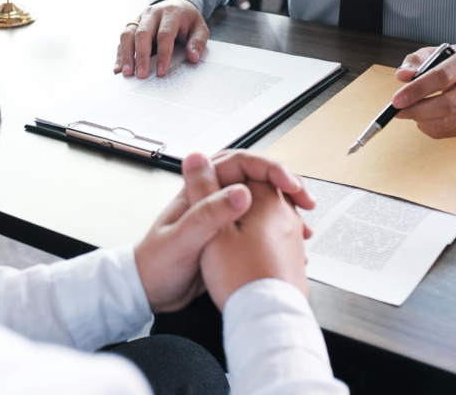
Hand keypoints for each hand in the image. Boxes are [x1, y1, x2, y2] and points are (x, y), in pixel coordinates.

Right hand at [114, 0, 208, 78]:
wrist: (176, 3)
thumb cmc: (187, 20)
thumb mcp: (200, 28)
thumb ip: (198, 42)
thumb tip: (193, 57)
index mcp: (171, 13)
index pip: (165, 34)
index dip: (163, 54)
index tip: (161, 71)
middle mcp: (152, 13)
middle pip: (142, 33)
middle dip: (140, 56)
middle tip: (141, 75)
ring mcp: (139, 18)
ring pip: (127, 34)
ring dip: (126, 55)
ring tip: (126, 73)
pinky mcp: (131, 25)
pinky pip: (122, 40)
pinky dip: (120, 55)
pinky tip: (119, 69)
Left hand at [135, 151, 312, 312]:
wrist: (150, 291)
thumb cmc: (156, 264)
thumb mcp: (183, 240)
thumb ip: (207, 215)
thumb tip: (240, 191)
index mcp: (199, 189)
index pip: (241, 162)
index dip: (270, 169)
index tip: (290, 185)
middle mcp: (213, 196)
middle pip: (257, 177)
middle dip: (285, 185)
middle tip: (305, 201)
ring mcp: (223, 215)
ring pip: (262, 200)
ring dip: (286, 208)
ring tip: (304, 225)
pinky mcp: (230, 234)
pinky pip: (261, 223)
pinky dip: (280, 230)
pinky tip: (292, 244)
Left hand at [392, 45, 455, 138]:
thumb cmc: (451, 63)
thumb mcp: (434, 54)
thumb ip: (416, 62)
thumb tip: (402, 76)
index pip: (443, 76)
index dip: (417, 90)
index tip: (397, 99)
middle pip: (448, 104)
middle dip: (417, 110)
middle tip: (398, 111)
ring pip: (447, 122)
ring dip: (422, 120)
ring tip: (410, 112)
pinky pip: (448, 132)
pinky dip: (429, 128)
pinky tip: (423, 118)